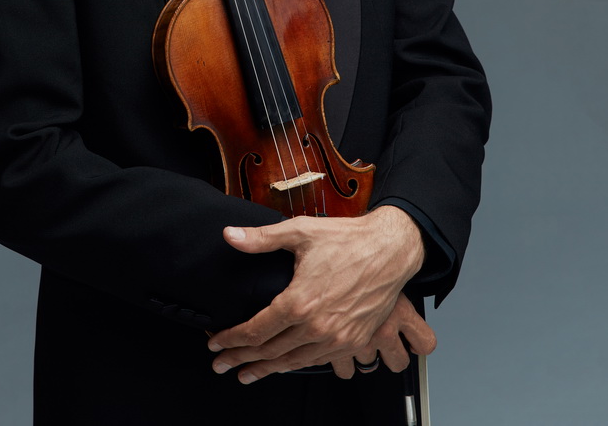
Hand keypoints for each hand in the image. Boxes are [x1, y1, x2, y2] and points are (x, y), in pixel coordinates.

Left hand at [207, 205, 424, 382]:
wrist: (392, 249)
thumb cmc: (349, 239)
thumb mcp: (300, 232)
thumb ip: (261, 239)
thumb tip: (230, 236)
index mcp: (299, 301)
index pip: (255, 330)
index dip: (231, 339)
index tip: (216, 343)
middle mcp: (317, 326)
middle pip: (269, 351)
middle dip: (240, 359)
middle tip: (221, 365)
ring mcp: (337, 337)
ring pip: (292, 362)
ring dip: (266, 370)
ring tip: (246, 374)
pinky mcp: (353, 341)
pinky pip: (319, 361)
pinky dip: (297, 366)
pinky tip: (285, 366)